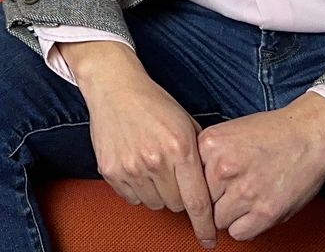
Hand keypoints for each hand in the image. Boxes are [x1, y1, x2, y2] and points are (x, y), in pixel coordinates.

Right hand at [61, 40, 217, 248]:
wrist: (115, 87)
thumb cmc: (154, 103)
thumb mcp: (187, 123)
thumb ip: (200, 156)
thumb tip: (214, 189)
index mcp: (180, 148)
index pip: (197, 202)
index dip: (205, 226)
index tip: (209, 240)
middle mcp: (155, 160)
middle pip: (176, 205)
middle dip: (179, 195)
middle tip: (172, 173)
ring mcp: (131, 167)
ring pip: (154, 203)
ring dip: (158, 192)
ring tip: (153, 165)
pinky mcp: (111, 170)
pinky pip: (132, 198)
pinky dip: (137, 188)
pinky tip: (136, 165)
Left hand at [196, 94, 324, 240]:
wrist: (310, 134)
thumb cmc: (273, 132)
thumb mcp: (229, 132)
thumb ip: (208, 156)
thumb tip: (192, 184)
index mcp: (210, 144)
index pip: (187, 179)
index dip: (199, 185)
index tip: (207, 188)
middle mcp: (223, 167)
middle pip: (201, 201)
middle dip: (215, 200)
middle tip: (232, 192)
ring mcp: (244, 190)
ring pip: (219, 220)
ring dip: (231, 214)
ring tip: (245, 200)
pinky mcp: (265, 211)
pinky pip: (239, 233)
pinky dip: (244, 227)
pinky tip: (253, 212)